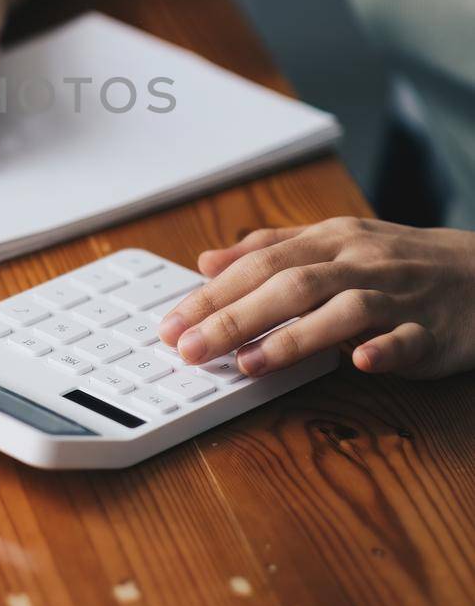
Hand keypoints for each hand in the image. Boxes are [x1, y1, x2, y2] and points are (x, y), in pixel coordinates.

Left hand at [156, 217, 474, 379]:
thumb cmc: (394, 261)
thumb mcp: (332, 242)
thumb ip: (269, 251)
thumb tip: (207, 262)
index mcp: (330, 241)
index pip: (260, 264)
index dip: (213, 294)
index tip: (172, 323)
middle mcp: (359, 264)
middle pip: (291, 285)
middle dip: (235, 317)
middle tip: (190, 348)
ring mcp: (398, 297)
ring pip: (344, 311)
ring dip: (294, 338)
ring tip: (249, 364)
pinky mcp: (433, 332)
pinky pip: (407, 340)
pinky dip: (383, 350)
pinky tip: (358, 363)